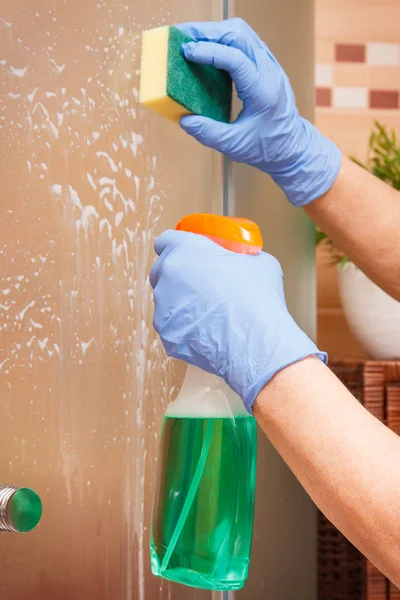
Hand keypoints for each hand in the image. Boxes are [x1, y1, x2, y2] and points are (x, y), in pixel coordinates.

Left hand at [150, 230, 325, 412]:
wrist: (254, 340)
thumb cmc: (257, 298)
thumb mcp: (258, 261)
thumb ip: (239, 256)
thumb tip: (242, 259)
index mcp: (185, 250)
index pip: (166, 240)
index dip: (177, 246)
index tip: (187, 254)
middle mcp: (167, 274)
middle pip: (161, 270)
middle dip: (176, 275)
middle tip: (198, 283)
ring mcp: (163, 305)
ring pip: (165, 300)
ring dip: (180, 303)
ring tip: (207, 313)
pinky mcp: (166, 332)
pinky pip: (171, 325)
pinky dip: (184, 328)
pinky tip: (205, 331)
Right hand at [177, 19, 341, 206]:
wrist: (292, 147)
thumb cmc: (267, 148)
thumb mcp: (234, 146)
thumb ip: (208, 133)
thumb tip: (184, 119)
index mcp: (262, 91)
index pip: (236, 58)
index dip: (209, 51)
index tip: (187, 51)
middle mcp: (269, 72)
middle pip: (240, 35)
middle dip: (210, 32)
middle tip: (184, 38)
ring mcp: (270, 66)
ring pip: (244, 33)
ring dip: (217, 33)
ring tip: (194, 39)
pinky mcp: (267, 65)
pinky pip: (246, 42)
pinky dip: (225, 40)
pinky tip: (209, 49)